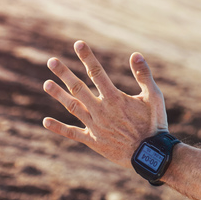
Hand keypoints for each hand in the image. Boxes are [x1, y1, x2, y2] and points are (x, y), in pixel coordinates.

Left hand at [42, 41, 167, 167]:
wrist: (150, 155)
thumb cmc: (154, 124)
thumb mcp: (154, 97)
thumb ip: (144, 75)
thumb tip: (135, 55)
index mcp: (115, 98)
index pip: (97, 73)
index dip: (87, 57)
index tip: (78, 44)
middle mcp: (101, 111)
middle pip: (78, 88)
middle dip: (64, 73)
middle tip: (51, 61)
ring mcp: (95, 126)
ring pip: (73, 107)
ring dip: (58, 95)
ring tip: (46, 84)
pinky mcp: (93, 141)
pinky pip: (72, 133)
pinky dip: (58, 127)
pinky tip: (45, 121)